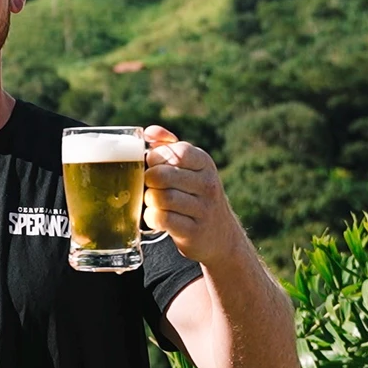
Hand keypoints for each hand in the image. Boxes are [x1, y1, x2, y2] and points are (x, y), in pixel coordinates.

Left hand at [143, 125, 245, 266]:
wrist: (220, 235)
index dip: (156, 157)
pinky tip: (154, 216)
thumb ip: (167, 145)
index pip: (175, 151)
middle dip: (147, 180)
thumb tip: (149, 131)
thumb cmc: (194, 194)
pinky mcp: (194, 232)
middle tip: (149, 185)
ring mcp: (203, 209)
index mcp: (204, 163)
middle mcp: (207, 184)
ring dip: (149, 199)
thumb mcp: (189, 167)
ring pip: (161, 198)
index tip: (152, 165)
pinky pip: (162, 219)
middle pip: (161, 176)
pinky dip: (151, 217)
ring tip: (152, 200)